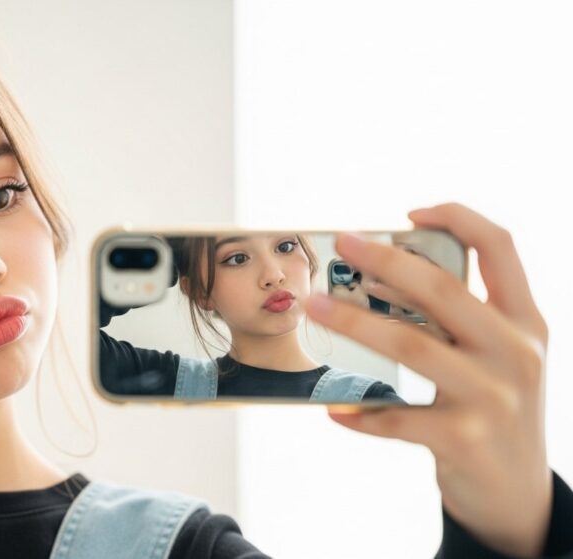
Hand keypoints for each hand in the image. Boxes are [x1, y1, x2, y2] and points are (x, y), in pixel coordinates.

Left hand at [304, 203, 551, 556]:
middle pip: (442, 290)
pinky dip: (360, 411)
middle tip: (341, 245)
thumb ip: (461, 319)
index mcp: (525, 321)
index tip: (410, 213)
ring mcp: (492, 396)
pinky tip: (335, 408)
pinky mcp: (463, 437)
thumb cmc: (494, 410)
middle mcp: (515, 352)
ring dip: (355, 323)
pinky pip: (396, 416)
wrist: (518, 494)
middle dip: (384, 260)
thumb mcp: (499, 357)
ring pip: (410, 344)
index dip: (458, 219)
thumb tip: (378, 279)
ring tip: (315, 307)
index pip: (501, 248)